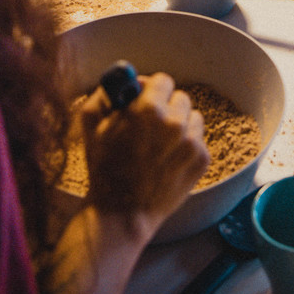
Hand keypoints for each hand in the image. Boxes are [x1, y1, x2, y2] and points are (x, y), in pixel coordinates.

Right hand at [78, 72, 209, 236]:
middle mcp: (175, 123)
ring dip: (179, 125)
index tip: (145, 101)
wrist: (122, 215)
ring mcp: (191, 142)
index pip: (162, 81)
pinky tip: (168, 160)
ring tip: (160, 145)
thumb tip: (125, 78)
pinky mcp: (202, 160)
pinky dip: (186, 146)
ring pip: (192, 117)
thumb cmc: (103, 168)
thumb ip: (106, 93)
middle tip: (151, 126)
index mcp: (149, 110)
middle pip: (180, 98)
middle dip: (166, 107)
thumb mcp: (91, 124)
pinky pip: (198, 139)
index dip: (151, 91)